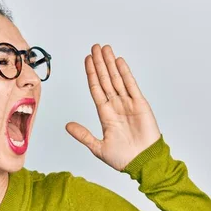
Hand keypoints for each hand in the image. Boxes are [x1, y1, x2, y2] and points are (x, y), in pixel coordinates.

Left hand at [65, 44, 161, 171]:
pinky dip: (125, 73)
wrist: (143, 163)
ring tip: (105, 49)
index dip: (91, 74)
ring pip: (117, 79)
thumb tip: (67, 126)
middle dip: (100, 63)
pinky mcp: (141, 105)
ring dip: (110, 64)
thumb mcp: (98, 147)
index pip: (96, 89)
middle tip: (95, 47)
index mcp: (105, 115)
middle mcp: (116, 106)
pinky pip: (131, 85)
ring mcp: (128, 104)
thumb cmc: (123, 159)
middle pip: (105, 80)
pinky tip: (119, 61)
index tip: (87, 60)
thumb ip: (83, 135)